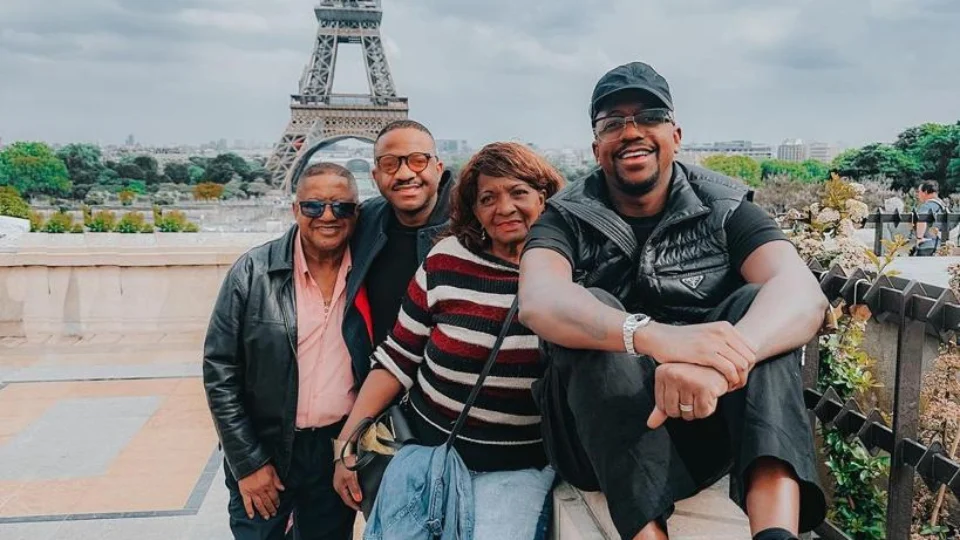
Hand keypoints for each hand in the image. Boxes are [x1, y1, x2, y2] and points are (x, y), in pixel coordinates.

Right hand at [237, 463, 284, 519]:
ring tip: (266, 517)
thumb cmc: (259, 464)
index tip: (278, 505)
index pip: (274, 496)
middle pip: (268, 502)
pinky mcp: (244, 493)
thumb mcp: (272, 470)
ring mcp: (252, 492)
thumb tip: (282, 489)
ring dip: (263, 512)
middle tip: (274, 514)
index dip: (276, 501)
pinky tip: (252, 516)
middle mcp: (261, 490)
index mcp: (268, 484)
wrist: (246, 462)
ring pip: (259, 504)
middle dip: (271, 508)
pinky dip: (249, 510)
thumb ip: (277, 480)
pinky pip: (247, 504)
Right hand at [333, 456, 362, 510]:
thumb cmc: (346, 464)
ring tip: (362, 500)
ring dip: (355, 497)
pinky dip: (354, 491)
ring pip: (348, 493)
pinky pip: (349, 488)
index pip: (347, 501)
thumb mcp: (351, 477)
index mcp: (339, 487)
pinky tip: (359, 491)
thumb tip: (358, 499)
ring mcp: (341, 482)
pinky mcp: (344, 478)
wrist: (345, 452)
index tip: (362, 509)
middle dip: (355, 502)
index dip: (355, 506)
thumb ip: (354, 488)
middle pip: (347, 498)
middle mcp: (339, 486)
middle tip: (363, 506)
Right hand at [637, 321, 755, 389]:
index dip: (748, 365)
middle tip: (735, 384)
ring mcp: (714, 341)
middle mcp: (722, 332)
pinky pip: (729, 369)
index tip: (737, 375)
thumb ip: (722, 343)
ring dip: (739, 380)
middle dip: (746, 374)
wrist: (659, 338)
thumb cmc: (681, 342)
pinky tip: (722, 386)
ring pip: (742, 364)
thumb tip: (737, 357)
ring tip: (729, 387)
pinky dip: (730, 381)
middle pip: (750, 357)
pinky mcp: (705, 352)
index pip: (751, 348)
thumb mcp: (705, 336)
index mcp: (725, 327)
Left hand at [646, 363, 728, 428]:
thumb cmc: (696, 376)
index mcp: (662, 373)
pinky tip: (710, 395)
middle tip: (694, 395)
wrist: (721, 365)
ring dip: (698, 409)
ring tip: (702, 393)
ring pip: (689, 414)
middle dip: (686, 410)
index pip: (661, 407)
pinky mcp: (704, 388)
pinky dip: (708, 408)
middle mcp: (673, 375)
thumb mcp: (675, 387)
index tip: (684, 393)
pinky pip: (702, 412)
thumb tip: (651, 424)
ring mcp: (688, 381)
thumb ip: (662, 406)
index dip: (675, 406)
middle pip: (673, 412)